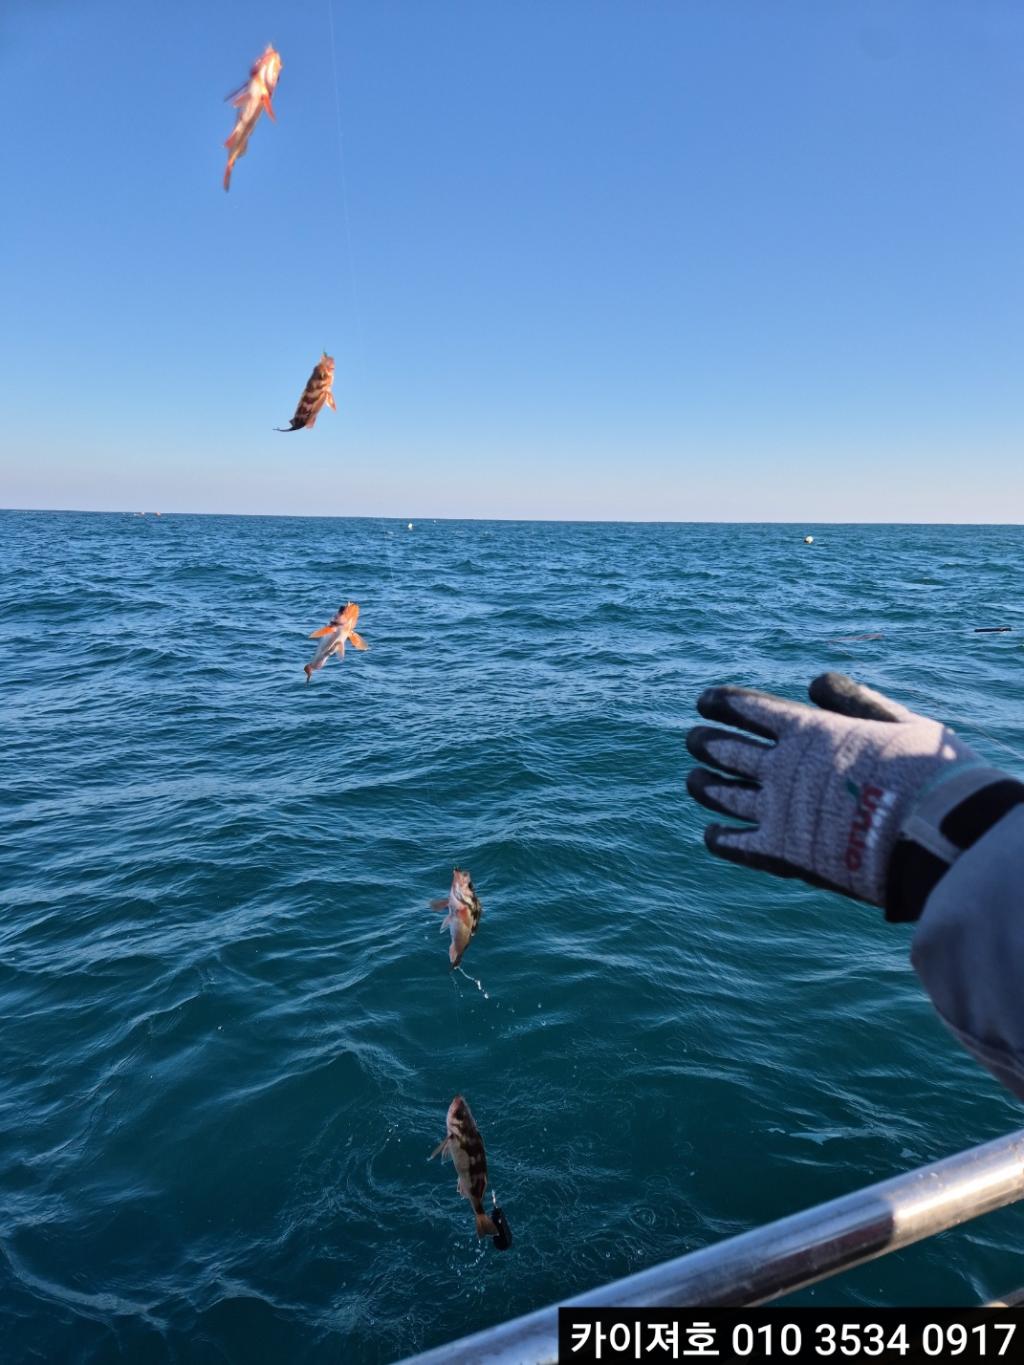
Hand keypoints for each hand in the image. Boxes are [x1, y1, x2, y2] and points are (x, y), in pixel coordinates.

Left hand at [685, 673, 1022, 919]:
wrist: (934, 835)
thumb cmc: (926, 772)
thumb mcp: (896, 721)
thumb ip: (854, 700)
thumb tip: (814, 684)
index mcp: (807, 730)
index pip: (747, 708)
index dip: (722, 703)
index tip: (704, 702)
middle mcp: (781, 768)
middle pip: (725, 750)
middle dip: (706, 743)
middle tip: (694, 740)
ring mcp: (776, 811)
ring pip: (722, 795)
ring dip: (705, 786)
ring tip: (695, 780)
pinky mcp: (780, 854)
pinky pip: (736, 844)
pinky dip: (720, 837)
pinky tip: (712, 833)